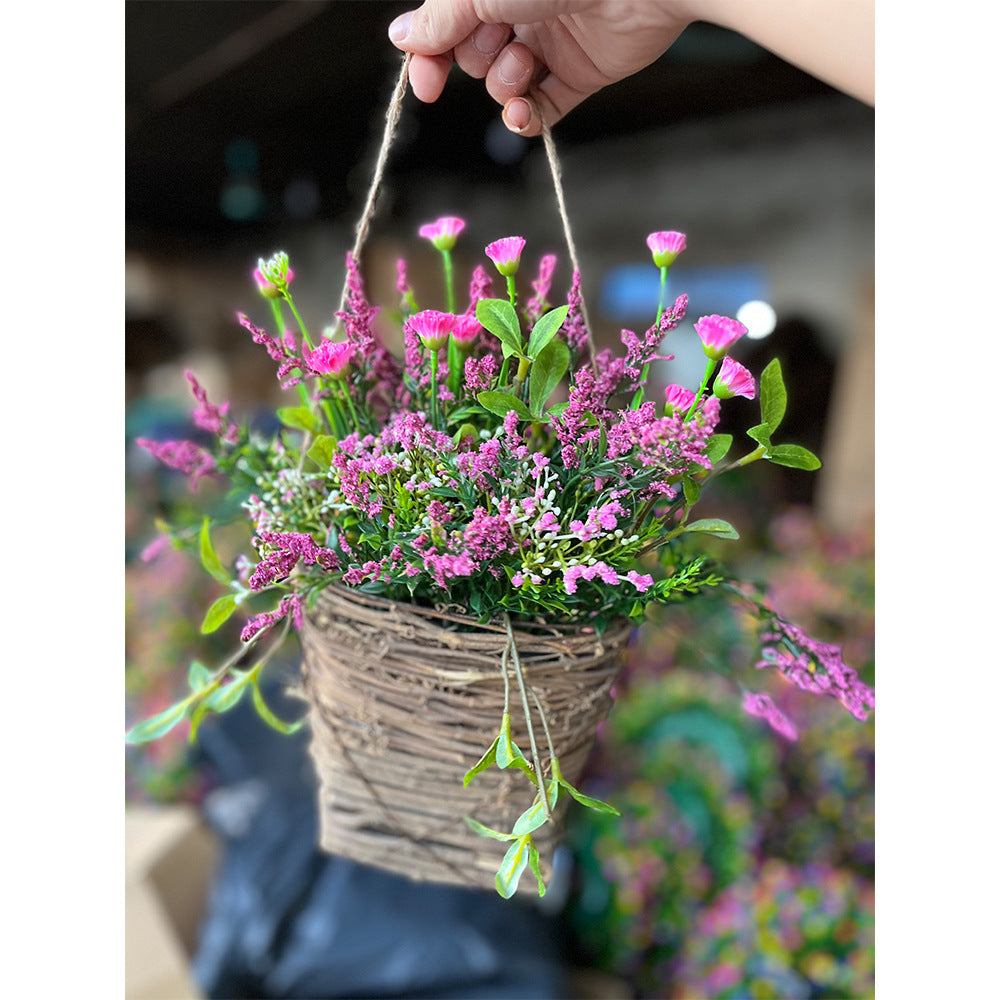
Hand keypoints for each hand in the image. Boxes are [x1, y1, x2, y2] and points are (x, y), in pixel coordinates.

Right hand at [388, 0, 693, 134]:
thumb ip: (440, 21)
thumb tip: (399, 37)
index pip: (445, 30)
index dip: (430, 59)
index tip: (426, 85)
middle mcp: (519, 12)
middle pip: (472, 60)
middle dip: (477, 58)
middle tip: (497, 39)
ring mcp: (550, 45)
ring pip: (504, 87)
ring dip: (506, 84)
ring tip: (525, 63)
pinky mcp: (580, 75)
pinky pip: (543, 112)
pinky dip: (528, 119)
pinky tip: (524, 114)